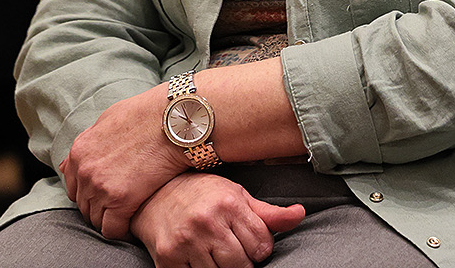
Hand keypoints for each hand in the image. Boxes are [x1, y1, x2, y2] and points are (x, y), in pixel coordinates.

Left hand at [60, 87, 190, 239]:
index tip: (107, 196)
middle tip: (121, 208)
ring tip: (130, 215)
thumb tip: (78, 157)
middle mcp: (85, 170)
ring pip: (96, 220)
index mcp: (80, 151)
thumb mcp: (110, 119)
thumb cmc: (149, 114)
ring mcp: (100, 186)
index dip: (91, 194)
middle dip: (100, 209)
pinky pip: (112, 230)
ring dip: (112, 220)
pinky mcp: (120, 200)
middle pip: (84, 206)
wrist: (174, 119)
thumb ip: (91, 140)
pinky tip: (136, 224)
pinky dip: (123, 231)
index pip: (74, 187)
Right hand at [130, 173, 304, 267]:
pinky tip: (197, 259)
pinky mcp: (167, 259)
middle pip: (242, 265)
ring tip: (214, 253)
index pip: (262, 246)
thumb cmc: (203, 194)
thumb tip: (300, 214)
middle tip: (230, 249)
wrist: (154, 195)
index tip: (248, 241)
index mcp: (229, 203)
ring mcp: (186, 242)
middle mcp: (207, 222)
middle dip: (242, 262)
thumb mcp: (237, 195)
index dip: (258, 248)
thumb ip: (269, 213)